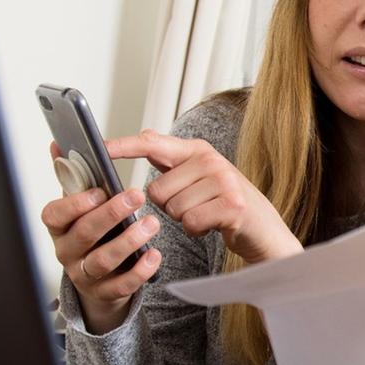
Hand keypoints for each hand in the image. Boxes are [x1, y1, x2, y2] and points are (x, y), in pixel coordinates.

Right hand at [41, 142, 162, 333]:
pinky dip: (139, 270)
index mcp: (59, 226)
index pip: (55, 214)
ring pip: (102, 260)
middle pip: (84, 234)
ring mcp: (85, 274)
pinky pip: (122, 285)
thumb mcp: (80, 203)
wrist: (100, 277)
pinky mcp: (106, 292)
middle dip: (111, 213)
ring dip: (129, 240)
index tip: (99, 190)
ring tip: (151, 223)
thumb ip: (72, 175)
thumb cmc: (92, 232)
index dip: (76, 203)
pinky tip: (153, 254)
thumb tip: (58, 143)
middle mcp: (67, 251)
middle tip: (136, 195)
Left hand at [107, 130, 302, 265]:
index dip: (124, 146)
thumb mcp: (199, 175)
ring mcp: (223, 180)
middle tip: (195, 205)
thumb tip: (144, 134)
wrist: (263, 227)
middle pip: (156, 190)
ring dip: (184, 219)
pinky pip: (190, 223)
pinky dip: (197, 230)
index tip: (100, 147)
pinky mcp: (232, 204)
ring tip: (206, 214)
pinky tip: (213, 225)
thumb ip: (172, 158)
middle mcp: (210, 159)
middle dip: (168, 206)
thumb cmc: (225, 202)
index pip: (152, 143)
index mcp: (196, 150)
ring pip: (172, 209)